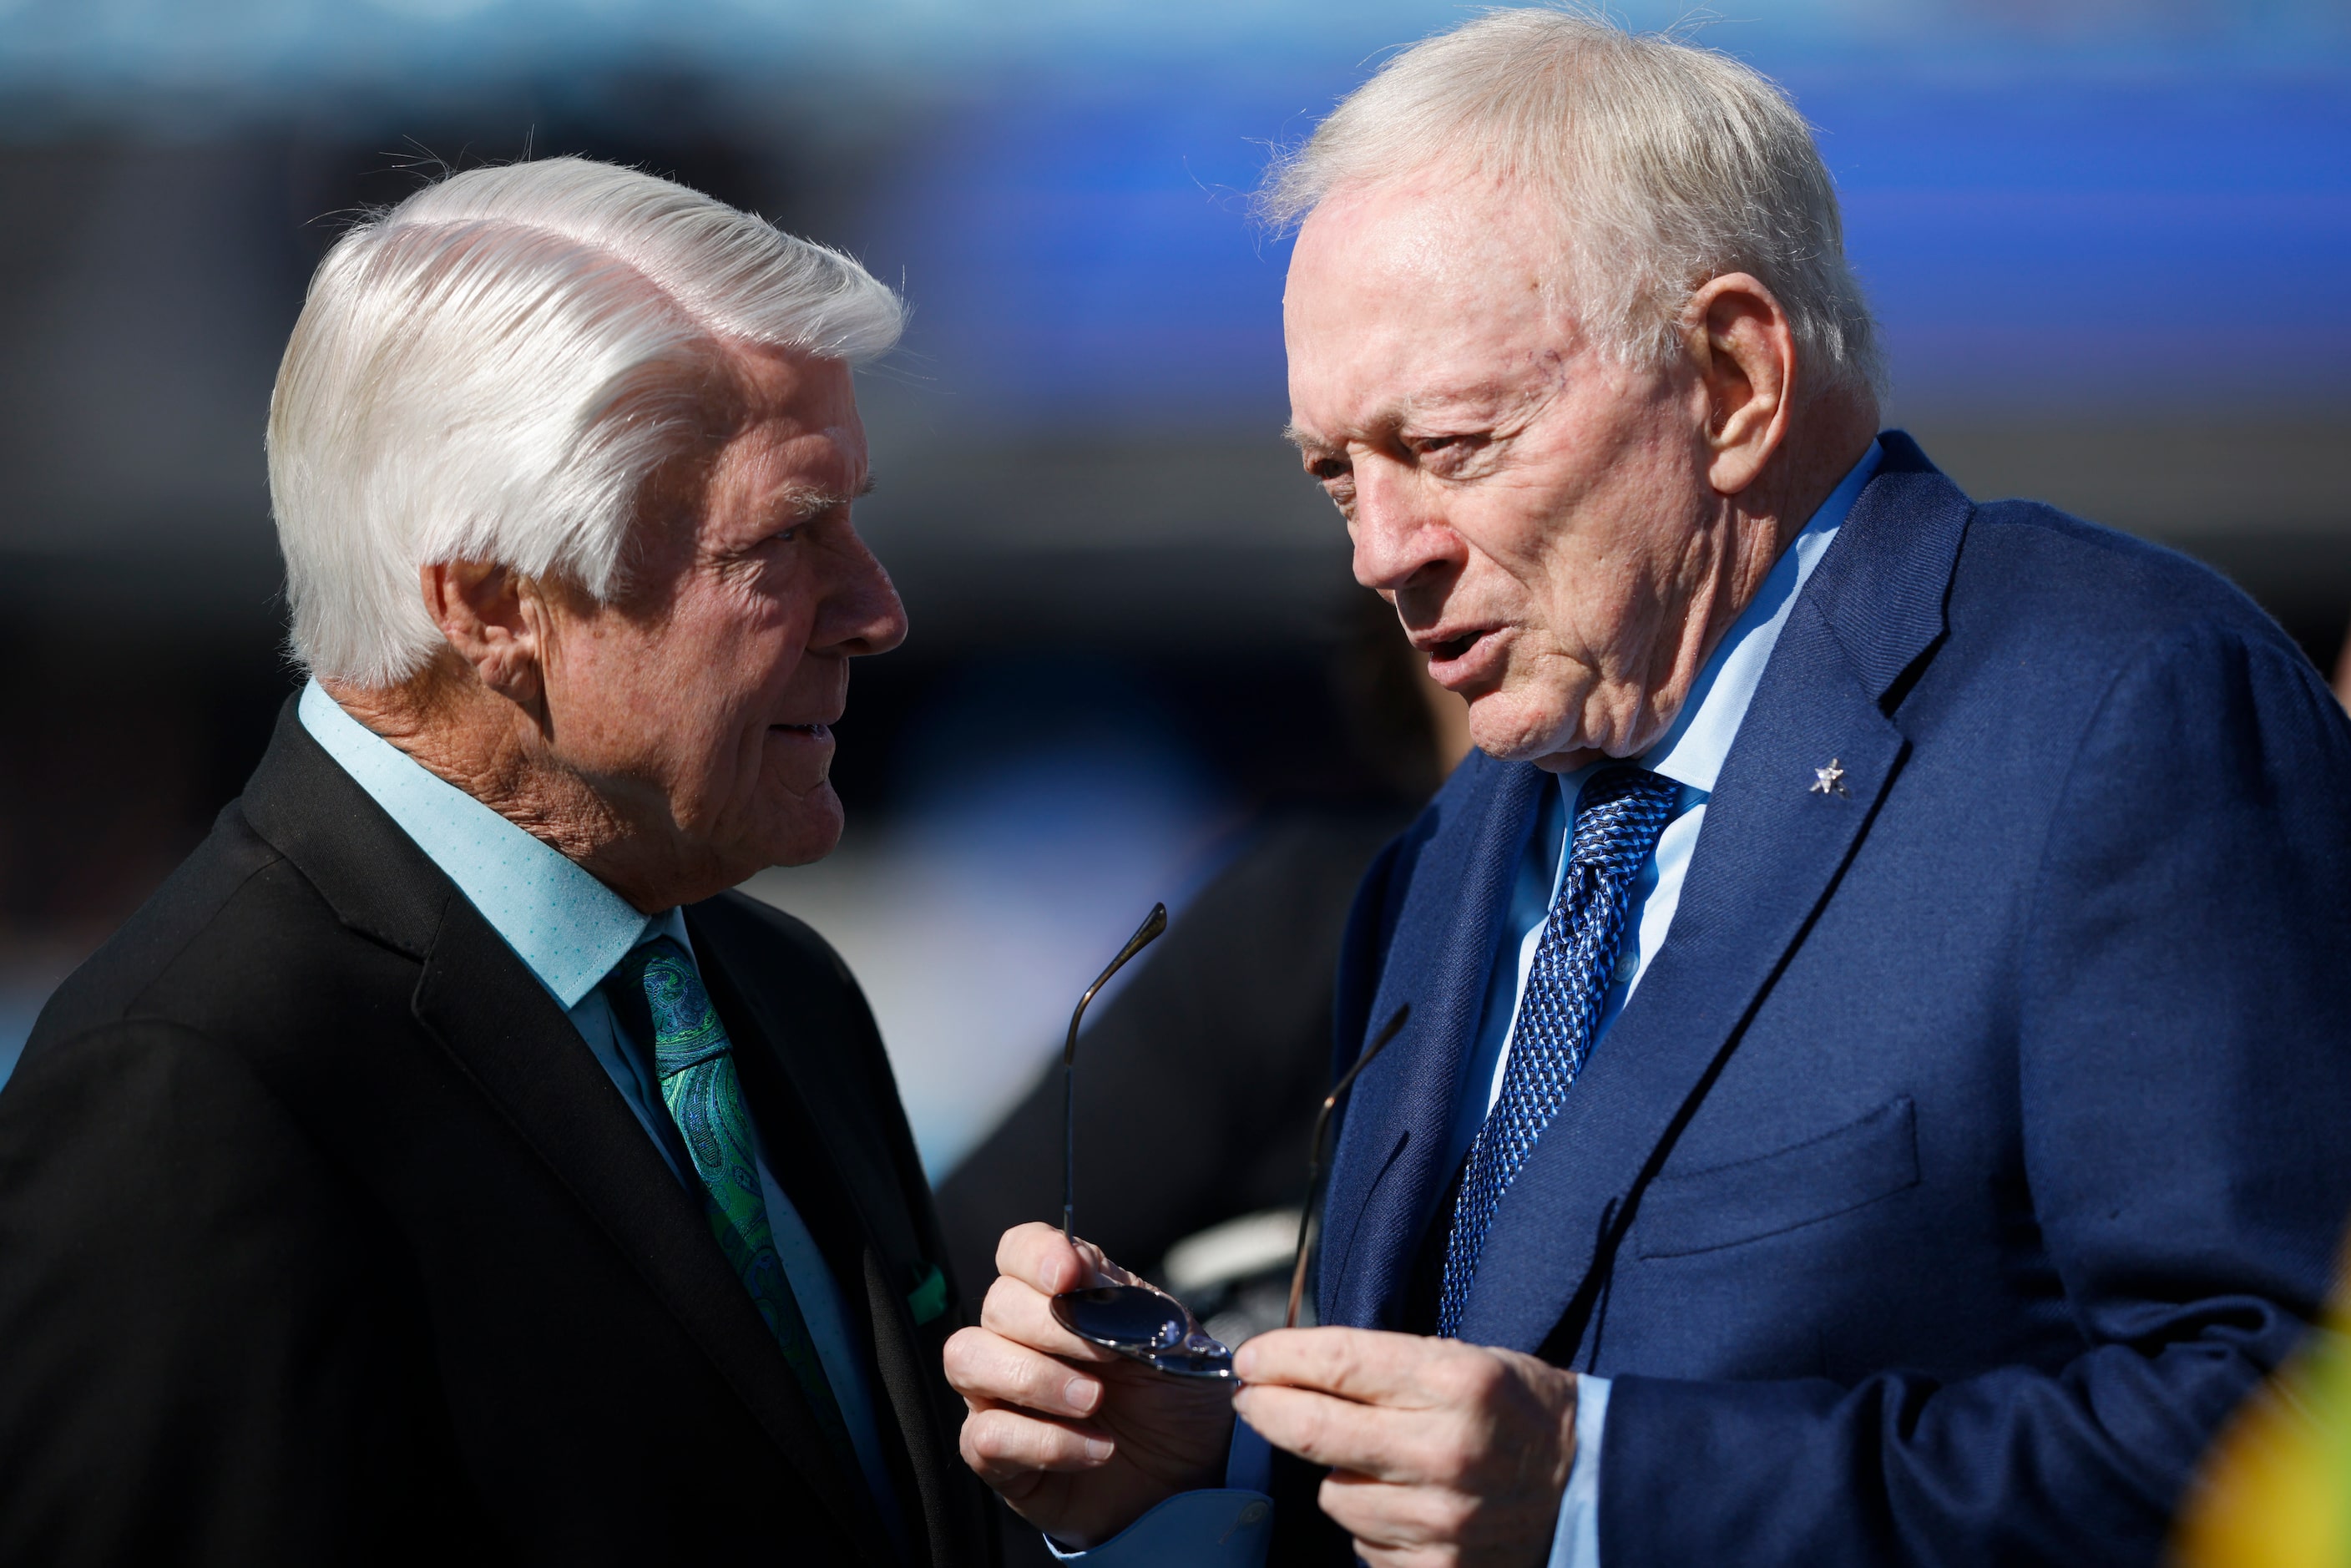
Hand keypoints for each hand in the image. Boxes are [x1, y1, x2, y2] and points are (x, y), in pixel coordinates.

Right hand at [944, 1222, 1236, 1547]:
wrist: (1194, 1467)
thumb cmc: (1173, 1392)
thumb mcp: (1165, 1334)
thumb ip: (1118, 1295)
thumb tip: (1074, 1264)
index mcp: (1058, 1296)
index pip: (1018, 1252)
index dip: (1034, 1255)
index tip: (1068, 1274)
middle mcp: (1017, 1339)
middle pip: (995, 1306)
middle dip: (1048, 1327)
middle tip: (1106, 1358)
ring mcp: (1000, 1396)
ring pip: (966, 1361)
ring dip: (1033, 1379)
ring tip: (1093, 1401)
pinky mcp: (1000, 1457)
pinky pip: (986, 1437)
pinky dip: (1047, 1442)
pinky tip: (1097, 1448)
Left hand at [1232, 1327, 1577, 1567]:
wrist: (1591, 1486)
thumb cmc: (1517, 1410)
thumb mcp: (1465, 1360)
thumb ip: (1383, 1365)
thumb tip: (1288, 1367)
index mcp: (1457, 1383)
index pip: (1338, 1364)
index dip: (1279, 1357)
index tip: (1252, 1356)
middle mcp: (1447, 1453)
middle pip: (1314, 1432)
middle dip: (1267, 1409)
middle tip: (1257, 1398)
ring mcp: (1443, 1521)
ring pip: (1333, 1497)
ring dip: (1340, 1477)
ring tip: (1383, 1464)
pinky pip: (1363, 1545)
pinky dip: (1371, 1525)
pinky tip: (1406, 1506)